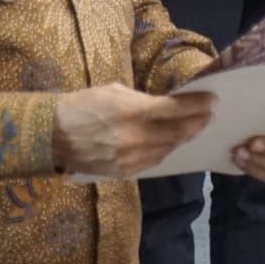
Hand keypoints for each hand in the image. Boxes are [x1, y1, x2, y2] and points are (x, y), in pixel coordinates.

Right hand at [53, 84, 214, 178]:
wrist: (52, 136)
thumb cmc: (83, 105)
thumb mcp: (112, 91)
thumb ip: (141, 99)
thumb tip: (166, 104)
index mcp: (131, 111)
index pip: (174, 109)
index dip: (196, 105)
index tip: (212, 100)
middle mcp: (134, 137)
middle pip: (176, 131)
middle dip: (196, 122)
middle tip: (209, 115)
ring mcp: (130, 157)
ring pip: (167, 148)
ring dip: (182, 137)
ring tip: (193, 128)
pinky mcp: (124, 172)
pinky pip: (153, 161)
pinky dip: (164, 150)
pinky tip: (170, 142)